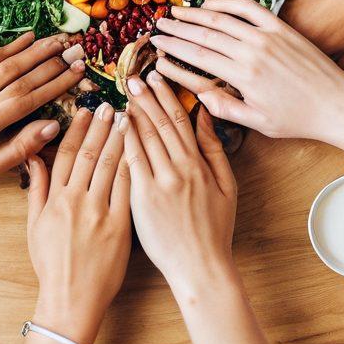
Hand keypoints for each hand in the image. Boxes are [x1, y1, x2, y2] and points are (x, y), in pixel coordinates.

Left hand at [0, 32, 85, 195]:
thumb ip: (19, 148)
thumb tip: (51, 127)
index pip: (30, 96)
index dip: (56, 82)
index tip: (77, 71)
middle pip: (17, 73)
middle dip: (47, 59)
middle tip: (70, 47)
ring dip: (23, 48)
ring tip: (47, 39)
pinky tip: (5, 41)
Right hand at [27, 104, 131, 343]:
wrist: (72, 300)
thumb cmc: (52, 266)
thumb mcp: (34, 226)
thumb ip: (37, 189)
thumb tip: (32, 158)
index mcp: (55, 200)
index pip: (65, 155)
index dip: (77, 130)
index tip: (86, 112)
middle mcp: (76, 202)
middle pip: (89, 155)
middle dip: (101, 127)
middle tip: (111, 106)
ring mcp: (99, 213)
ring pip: (110, 167)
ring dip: (120, 140)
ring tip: (128, 119)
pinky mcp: (119, 226)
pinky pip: (127, 190)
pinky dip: (133, 166)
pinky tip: (141, 150)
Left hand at [124, 73, 235, 293]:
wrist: (201, 267)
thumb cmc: (215, 230)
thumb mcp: (227, 186)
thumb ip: (215, 149)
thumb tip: (205, 115)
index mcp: (199, 164)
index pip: (179, 120)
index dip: (166, 96)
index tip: (155, 77)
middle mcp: (179, 169)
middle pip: (159, 123)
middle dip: (146, 97)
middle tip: (133, 76)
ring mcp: (160, 183)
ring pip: (144, 138)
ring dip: (133, 112)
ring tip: (123, 92)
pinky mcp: (142, 199)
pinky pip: (131, 162)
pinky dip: (123, 140)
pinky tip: (116, 125)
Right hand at [151, 0, 343, 143]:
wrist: (337, 103)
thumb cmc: (298, 118)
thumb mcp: (258, 123)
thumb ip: (226, 109)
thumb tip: (200, 96)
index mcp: (243, 77)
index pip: (198, 56)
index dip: (174, 49)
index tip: (157, 45)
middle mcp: (252, 52)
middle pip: (204, 34)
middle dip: (177, 29)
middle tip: (157, 26)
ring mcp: (267, 36)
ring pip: (222, 18)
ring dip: (195, 14)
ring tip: (176, 12)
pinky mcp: (281, 27)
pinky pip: (249, 8)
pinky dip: (227, 2)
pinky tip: (210, 3)